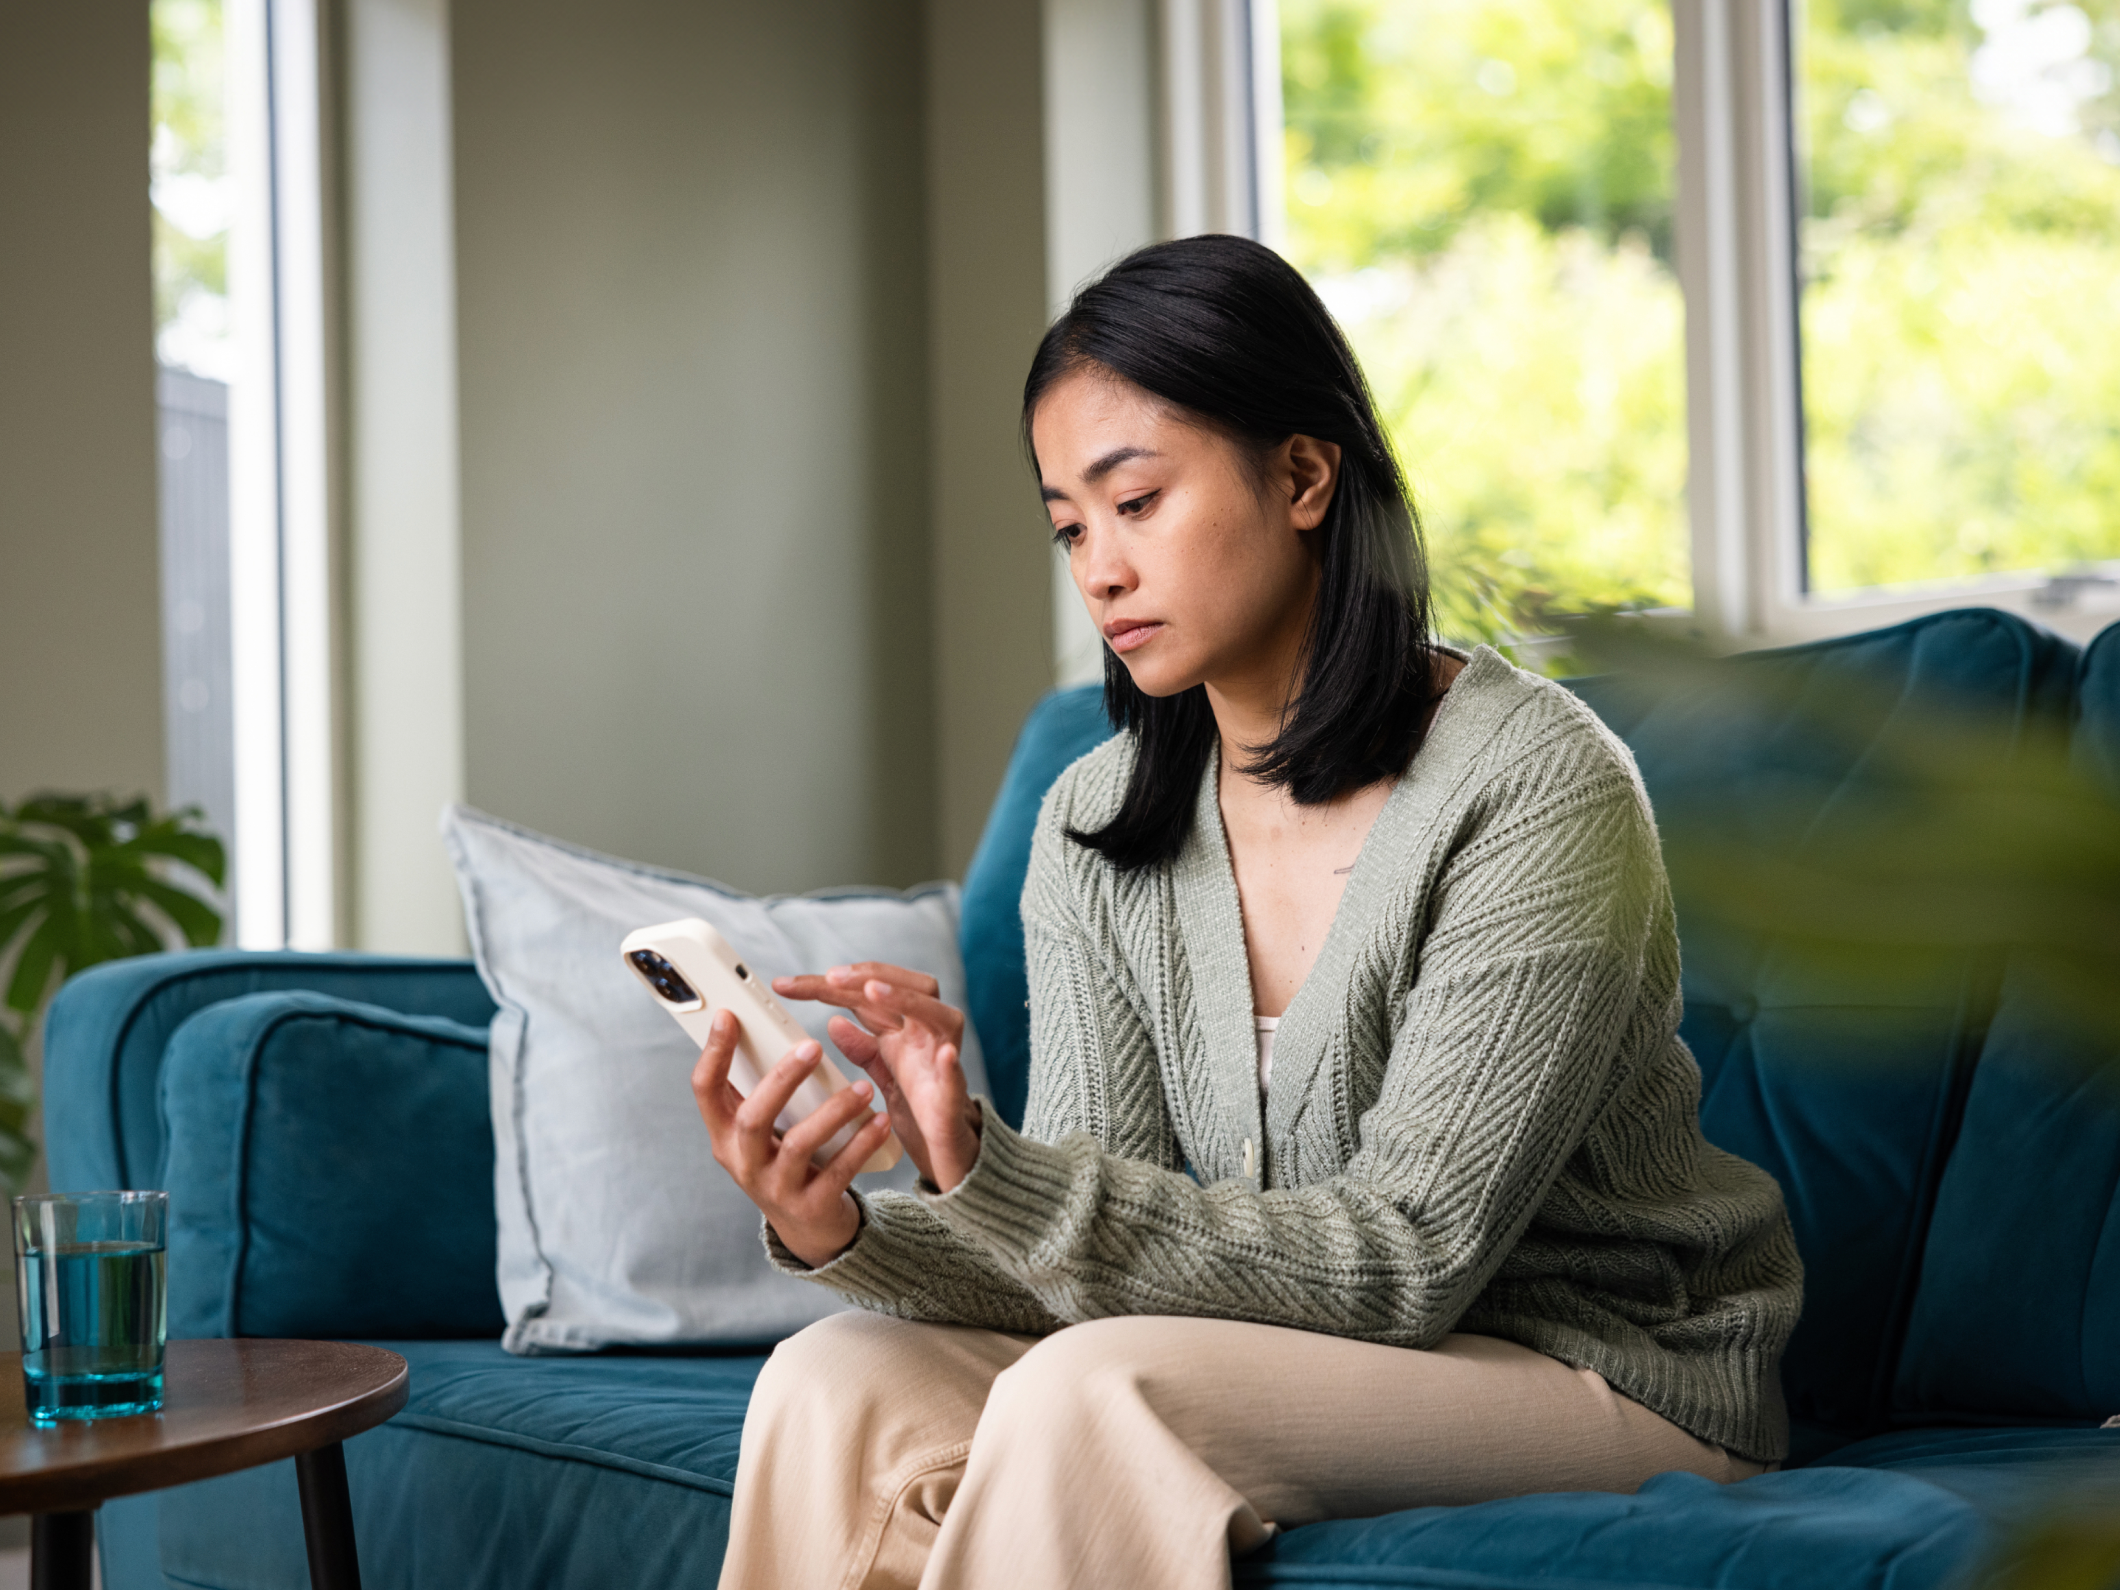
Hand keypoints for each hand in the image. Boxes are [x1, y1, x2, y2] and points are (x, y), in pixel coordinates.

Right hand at [690, 1009, 893, 1268]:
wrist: (810, 1228)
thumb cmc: (787, 1159)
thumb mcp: (764, 1129)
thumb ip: (765, 1086)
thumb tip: (774, 1026)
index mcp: (726, 1134)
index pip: (705, 1091)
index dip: (713, 1053)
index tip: (729, 1016)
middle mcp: (742, 1162)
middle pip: (753, 1118)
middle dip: (782, 1080)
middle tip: (812, 1046)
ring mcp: (775, 1188)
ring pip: (798, 1145)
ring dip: (833, 1112)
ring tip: (863, 1089)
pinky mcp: (811, 1207)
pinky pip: (838, 1172)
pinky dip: (861, 1144)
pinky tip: (880, 1121)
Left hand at [773, 963, 982, 1191]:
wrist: (948, 1151)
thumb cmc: (919, 1107)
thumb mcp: (882, 1074)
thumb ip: (862, 1047)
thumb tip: (833, 1022)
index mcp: (907, 1028)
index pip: (870, 993)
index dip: (830, 984)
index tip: (785, 986)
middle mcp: (929, 1035)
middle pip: (909, 988)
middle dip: (869, 976)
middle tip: (832, 977)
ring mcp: (943, 1063)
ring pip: (939, 1016)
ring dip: (906, 1000)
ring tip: (874, 991)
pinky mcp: (952, 1099)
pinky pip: (956, 1078)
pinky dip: (951, 1065)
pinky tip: (945, 1054)